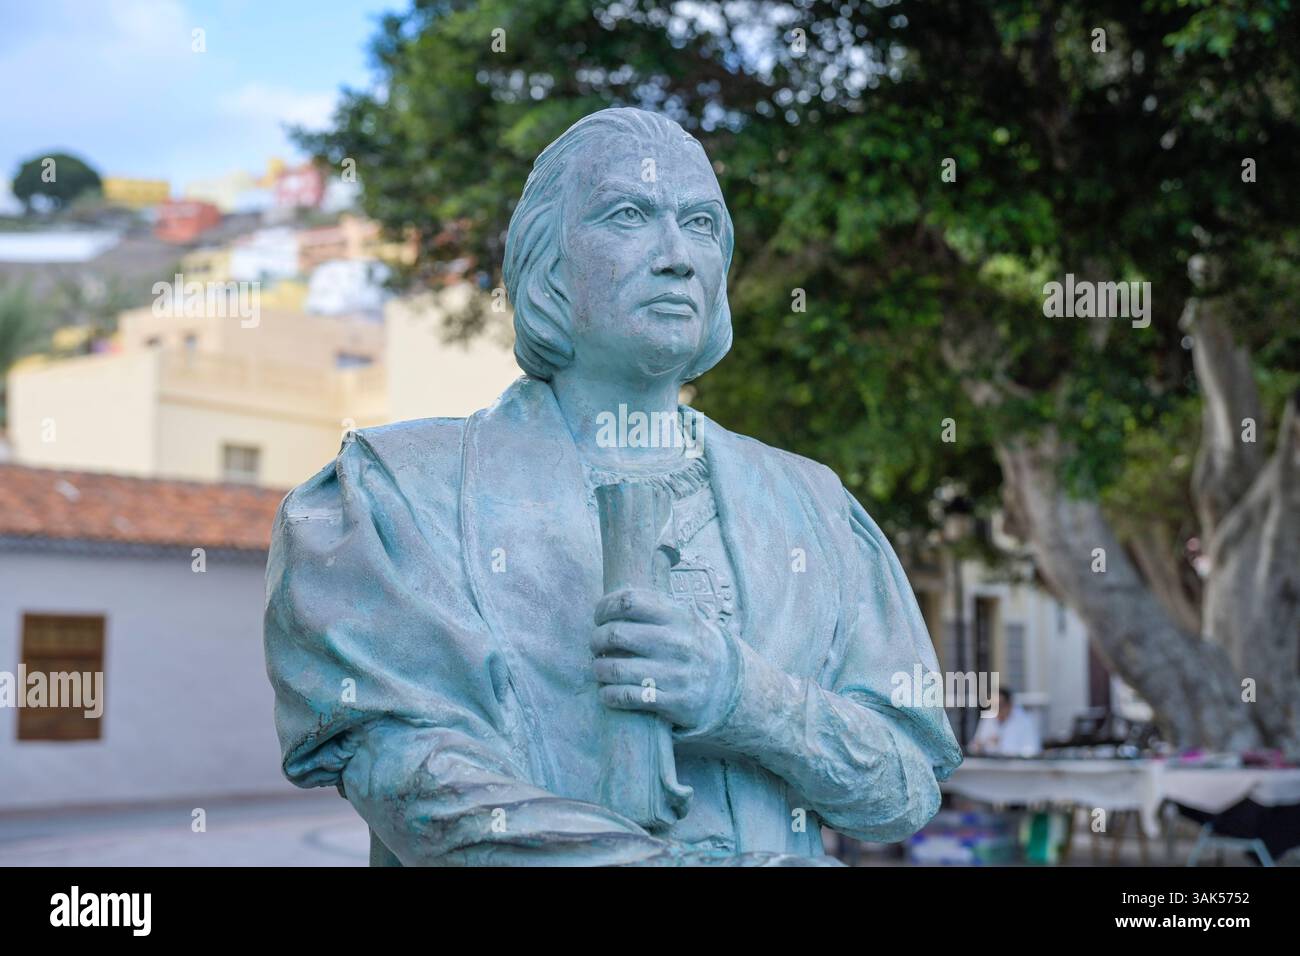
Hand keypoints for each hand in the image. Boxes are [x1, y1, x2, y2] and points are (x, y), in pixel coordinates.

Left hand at [591, 586, 738, 734]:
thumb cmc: (693, 646)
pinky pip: (626, 697)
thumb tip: (613, 599)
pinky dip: (608, 695)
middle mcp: (677, 643)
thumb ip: (655, 606)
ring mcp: (675, 674)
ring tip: (600, 668)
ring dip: (599, 669)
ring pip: (615, 669)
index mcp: (678, 617)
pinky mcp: (673, 701)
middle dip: (596, 639)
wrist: (728, 685)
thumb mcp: (685, 618)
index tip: (600, 616)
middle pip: (616, 634)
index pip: (629, 602)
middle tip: (596, 644)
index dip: (605, 607)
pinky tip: (607, 692)